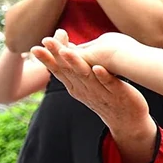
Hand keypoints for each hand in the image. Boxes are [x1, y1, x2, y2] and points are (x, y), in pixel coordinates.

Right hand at [29, 30, 151, 136]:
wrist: (127, 121)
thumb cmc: (107, 96)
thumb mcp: (88, 82)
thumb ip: (77, 67)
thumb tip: (65, 48)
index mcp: (76, 87)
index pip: (59, 71)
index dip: (48, 59)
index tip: (35, 47)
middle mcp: (85, 89)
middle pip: (68, 70)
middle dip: (56, 55)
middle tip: (45, 42)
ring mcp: (100, 92)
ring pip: (85, 76)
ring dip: (75, 63)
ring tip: (66, 51)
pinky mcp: (118, 94)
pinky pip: (109, 84)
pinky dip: (103, 76)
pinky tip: (98, 67)